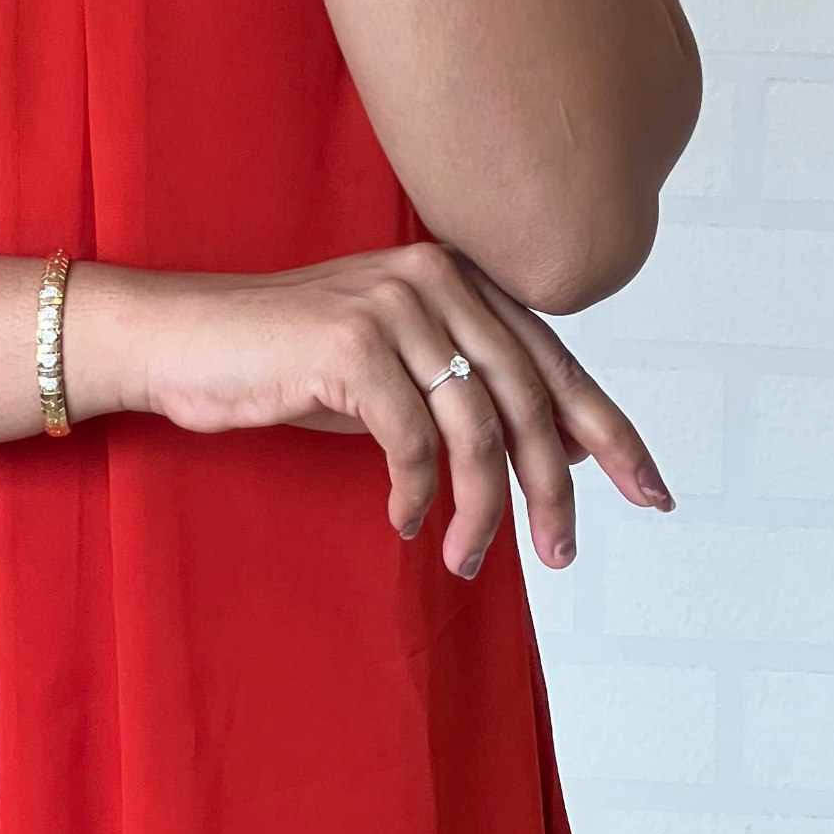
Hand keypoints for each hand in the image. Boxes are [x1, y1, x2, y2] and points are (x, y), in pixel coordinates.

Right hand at [89, 239, 674, 581]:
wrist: (183, 341)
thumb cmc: (286, 362)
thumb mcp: (395, 374)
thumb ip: (469, 392)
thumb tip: (563, 451)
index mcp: (453, 275)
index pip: (553, 358)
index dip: (607, 430)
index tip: (649, 491)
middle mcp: (432, 276)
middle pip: (527, 396)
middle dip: (552, 489)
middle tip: (557, 557)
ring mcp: (392, 304)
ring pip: (477, 427)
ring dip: (480, 510)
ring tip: (464, 558)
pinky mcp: (350, 342)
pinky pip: (413, 440)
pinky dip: (416, 493)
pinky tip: (400, 520)